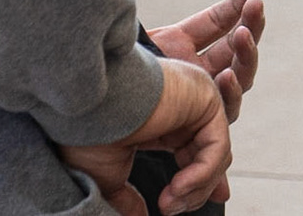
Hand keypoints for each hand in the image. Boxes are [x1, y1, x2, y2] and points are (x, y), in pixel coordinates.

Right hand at [59, 58, 229, 215]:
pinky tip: (178, 188)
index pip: (196, 151)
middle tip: (169, 209)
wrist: (84, 111)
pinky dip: (203, 174)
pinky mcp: (205, 97)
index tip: (184, 204)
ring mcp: (195, 98)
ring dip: (196, 188)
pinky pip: (218, 146)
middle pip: (210, 155)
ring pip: (217, 154)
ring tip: (168, 204)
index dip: (199, 181)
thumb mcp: (108, 175)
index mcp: (165, 117)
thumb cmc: (88, 134)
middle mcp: (183, 105)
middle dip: (196, 191)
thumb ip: (126, 197)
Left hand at [92, 0, 263, 122]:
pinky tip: (227, 79)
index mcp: (182, 44)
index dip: (238, 2)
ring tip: (243, 37)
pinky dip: (231, 94)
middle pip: (237, 46)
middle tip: (255, 6)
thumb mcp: (117, 31)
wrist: (99, 131)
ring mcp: (203, 99)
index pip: (218, 21)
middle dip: (250, 23)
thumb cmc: (112, 76)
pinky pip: (226, 111)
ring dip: (247, 55)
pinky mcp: (202, 125)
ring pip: (240, 75)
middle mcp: (199, 70)